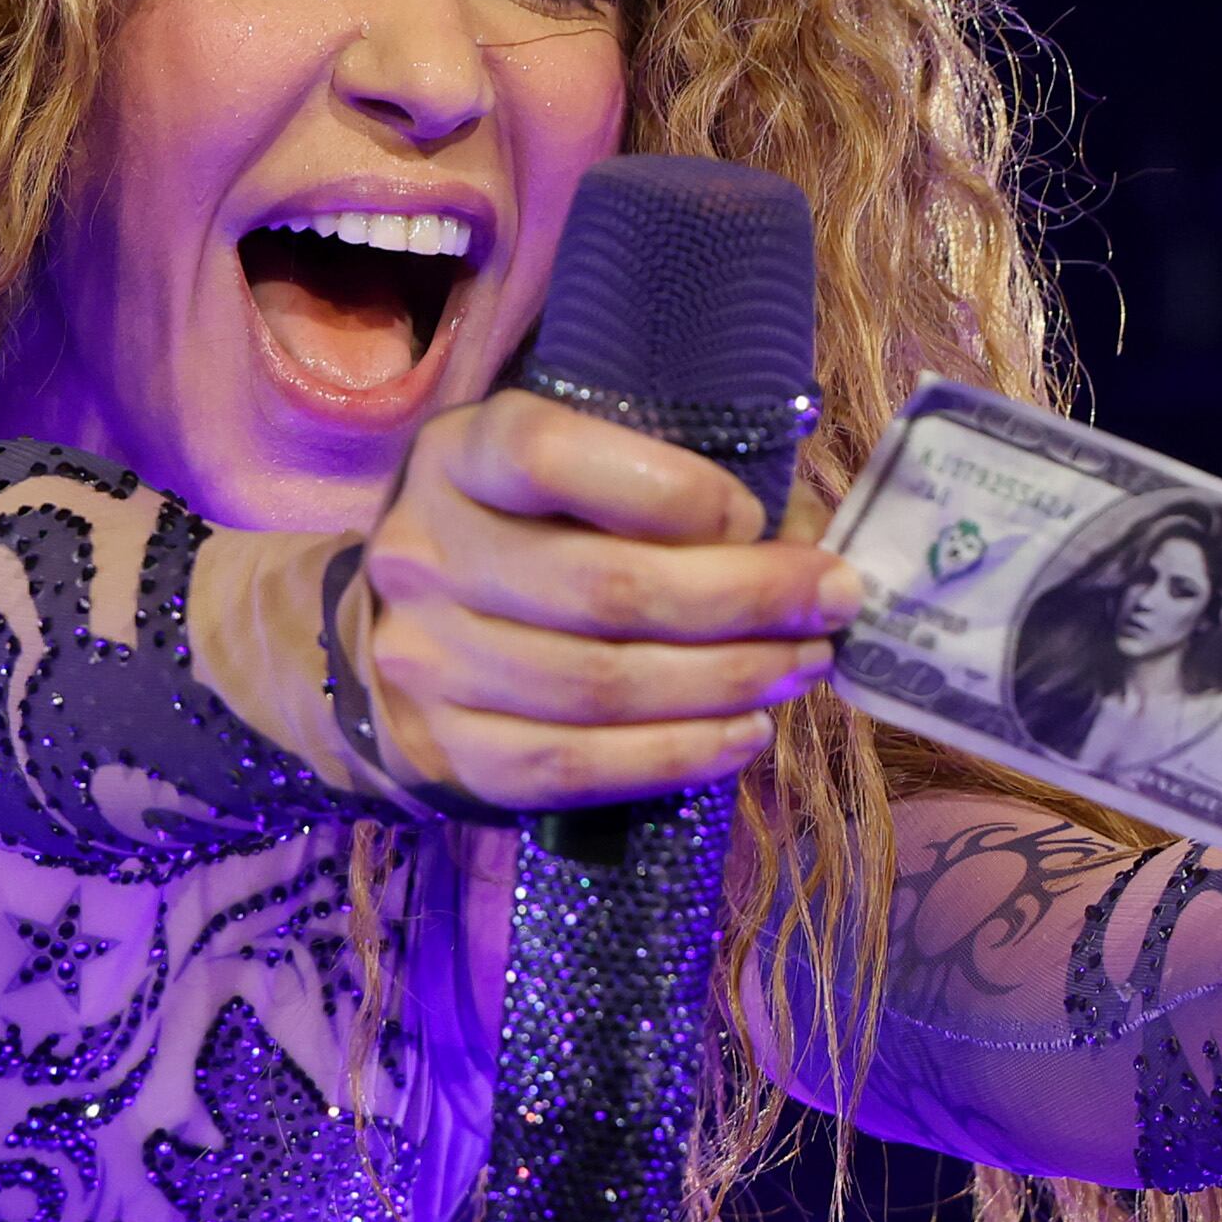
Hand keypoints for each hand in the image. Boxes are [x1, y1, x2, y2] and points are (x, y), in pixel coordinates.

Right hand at [346, 388, 858, 813]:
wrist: (392, 636)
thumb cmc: (519, 533)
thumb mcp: (563, 476)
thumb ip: (663, 488)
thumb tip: (807, 543)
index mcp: (457, 458)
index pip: (548, 457)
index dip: (670, 490)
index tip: (754, 517)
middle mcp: (426, 555)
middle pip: (602, 586)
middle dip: (743, 599)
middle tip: (829, 604)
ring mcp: (428, 661)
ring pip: (600, 684)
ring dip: (726, 681)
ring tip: (800, 667)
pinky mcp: (450, 750)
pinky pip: (576, 765)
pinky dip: (676, 755)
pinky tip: (743, 736)